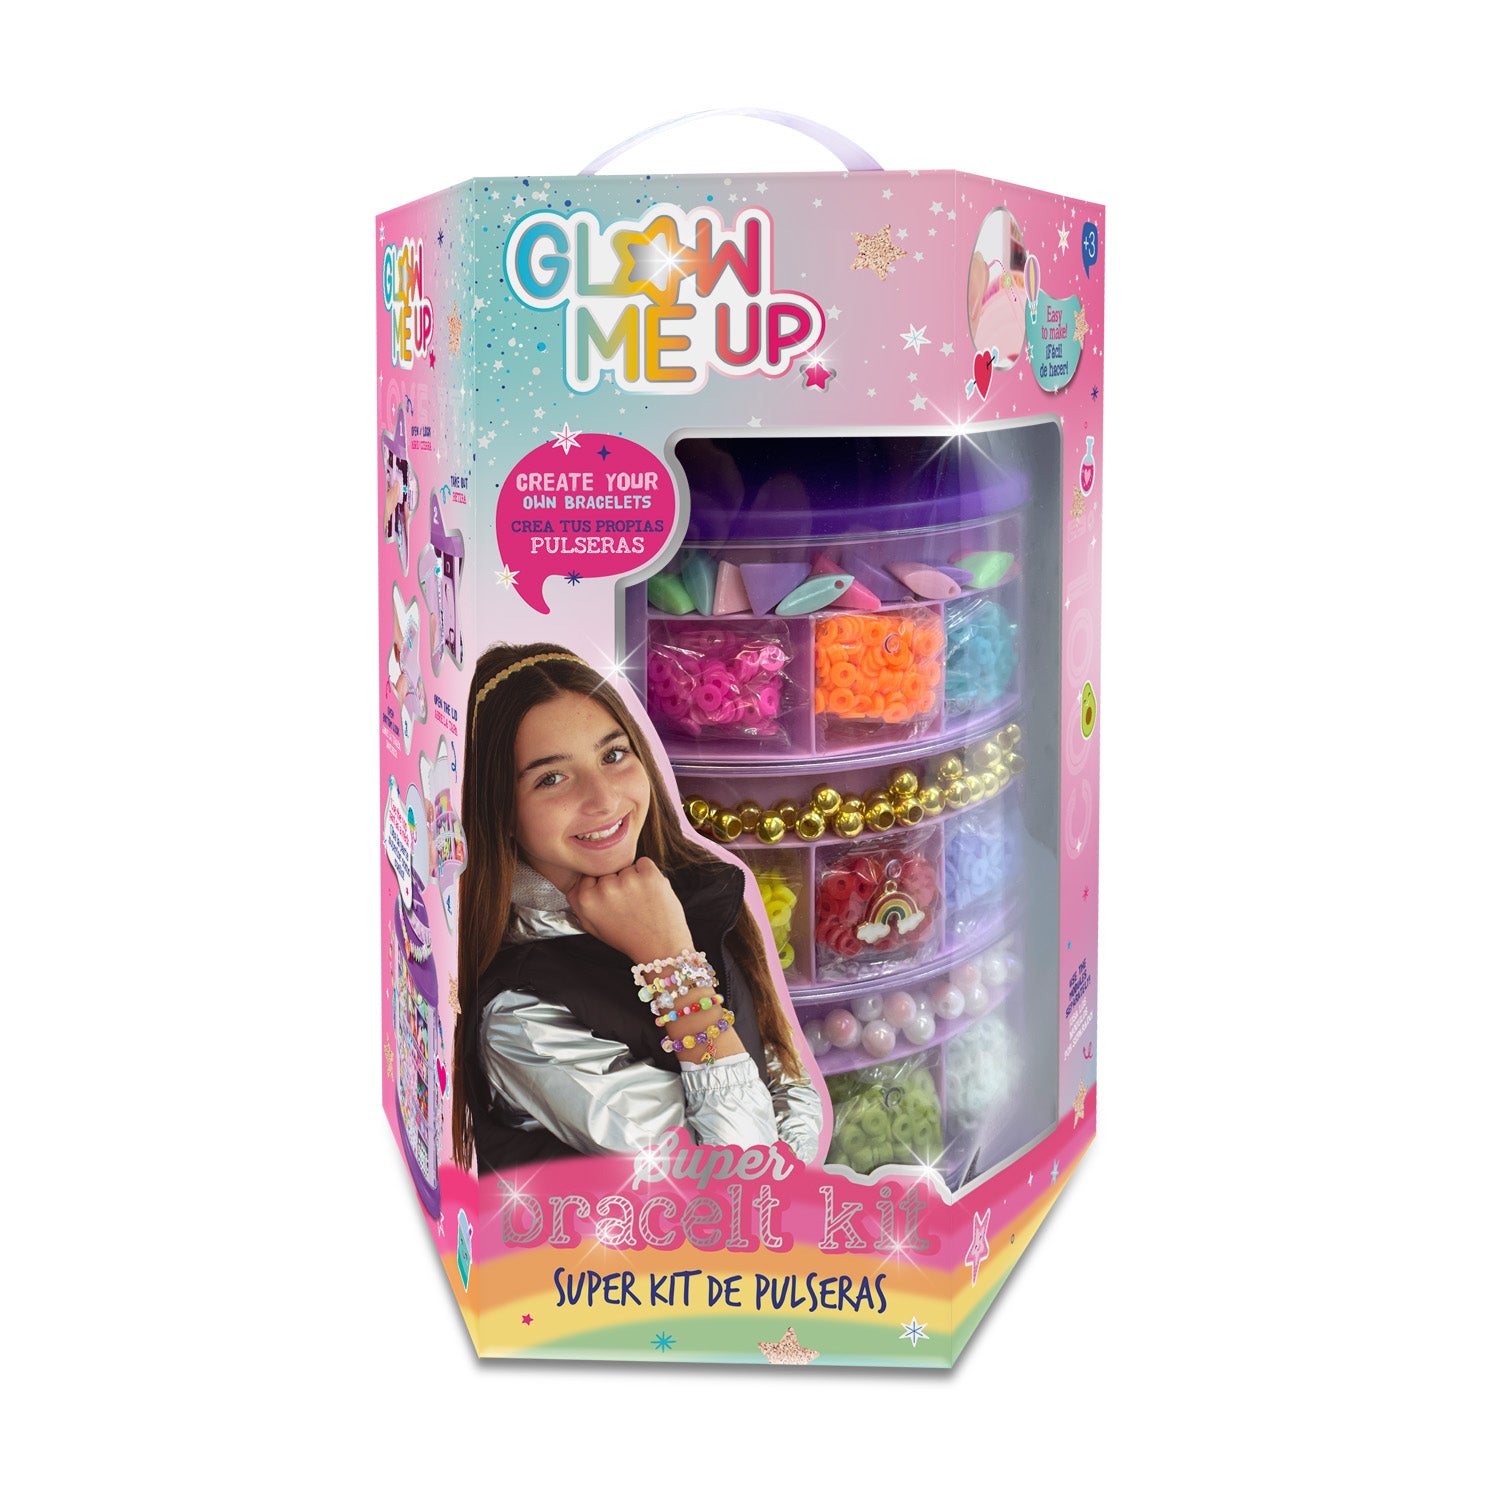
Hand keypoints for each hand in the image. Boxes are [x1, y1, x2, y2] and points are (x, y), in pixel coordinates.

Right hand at [567, 857, 692, 963]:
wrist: (659, 948)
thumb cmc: (628, 938)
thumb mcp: (593, 926)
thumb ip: (578, 902)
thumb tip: (573, 880)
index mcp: (587, 900)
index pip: (588, 876)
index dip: (600, 886)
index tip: (610, 899)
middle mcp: (605, 889)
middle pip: (608, 871)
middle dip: (616, 883)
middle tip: (626, 906)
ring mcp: (628, 880)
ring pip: (626, 868)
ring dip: (633, 880)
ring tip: (639, 903)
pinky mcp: (649, 876)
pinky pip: (644, 863)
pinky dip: (647, 874)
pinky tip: (649, 894)